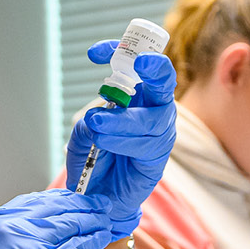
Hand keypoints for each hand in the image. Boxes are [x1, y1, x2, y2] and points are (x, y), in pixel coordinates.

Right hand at [0, 190, 112, 248]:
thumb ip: (4, 244)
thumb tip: (29, 240)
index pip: (32, 203)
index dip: (58, 201)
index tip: (72, 201)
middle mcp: (10, 229)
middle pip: (54, 207)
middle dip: (80, 204)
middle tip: (98, 204)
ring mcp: (30, 247)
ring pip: (71, 222)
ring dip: (93, 218)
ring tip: (107, 217)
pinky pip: (80, 245)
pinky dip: (96, 237)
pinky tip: (106, 234)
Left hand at [65, 40, 176, 238]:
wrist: (98, 196)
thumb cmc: (95, 158)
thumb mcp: (85, 132)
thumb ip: (91, 121)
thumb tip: (99, 117)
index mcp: (138, 95)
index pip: (137, 65)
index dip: (120, 52)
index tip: (94, 53)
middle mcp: (154, 109)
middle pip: (164, 81)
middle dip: (155, 68)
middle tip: (137, 63)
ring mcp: (160, 132)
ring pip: (152, 118)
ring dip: (121, 119)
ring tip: (96, 126)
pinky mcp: (159, 157)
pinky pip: (148, 144)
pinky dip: (124, 142)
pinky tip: (105, 144)